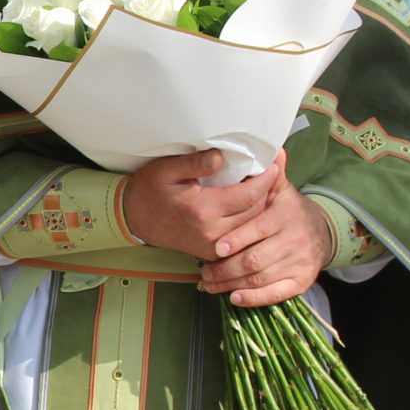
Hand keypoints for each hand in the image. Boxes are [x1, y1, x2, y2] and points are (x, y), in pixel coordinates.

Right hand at [121, 150, 282, 263]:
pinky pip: (241, 236)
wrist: (134, 219)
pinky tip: (251, 205)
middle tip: (273, 172)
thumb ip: (195, 163)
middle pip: (256, 211)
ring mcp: (213, 246)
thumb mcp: (167, 169)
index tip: (275, 164)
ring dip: (262, 206)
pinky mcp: (212, 252)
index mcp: (203, 210)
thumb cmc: (150, 190)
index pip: (250, 195)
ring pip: (252, 226)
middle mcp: (212, 232)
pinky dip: (250, 221)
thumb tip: (222, 156)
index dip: (267, 179)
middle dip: (268, 191)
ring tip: (265, 186)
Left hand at [196, 178, 329, 308]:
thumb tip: (272, 149)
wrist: (322, 232)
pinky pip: (277, 293)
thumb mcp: (281, 190)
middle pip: (256, 259)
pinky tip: (234, 298)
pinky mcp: (302, 281)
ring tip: (209, 284)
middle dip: (226, 269)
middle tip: (203, 273)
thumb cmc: (289, 210)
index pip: (258, 230)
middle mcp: (294, 240)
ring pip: (261, 278)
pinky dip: (255, 298)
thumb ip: (270, 175)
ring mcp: (299, 262)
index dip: (237, 240)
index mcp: (284, 216)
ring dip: (232, 284)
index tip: (216, 248)